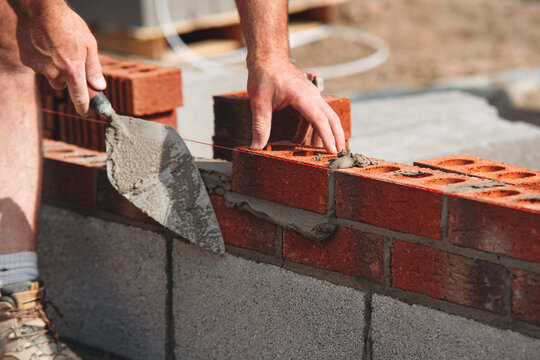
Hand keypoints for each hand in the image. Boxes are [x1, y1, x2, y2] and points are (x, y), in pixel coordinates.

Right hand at [10, 0, 105, 114]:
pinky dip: (43, 60)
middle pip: (63, 86)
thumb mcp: (89, 45)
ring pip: (50, 76)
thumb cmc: (68, 24)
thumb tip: (99, 87)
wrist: (40, 9)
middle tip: (69, 61)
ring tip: (57, 49)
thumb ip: (94, 69)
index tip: (85, 113)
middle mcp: (55, 73)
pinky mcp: (28, 61)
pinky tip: (45, 45)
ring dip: (55, 69)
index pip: (79, 97)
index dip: (83, 108)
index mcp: (73, 71)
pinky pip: (38, 66)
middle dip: (67, 79)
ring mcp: (40, 68)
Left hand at [247, 58, 344, 152]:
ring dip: (326, 134)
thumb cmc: (264, 75)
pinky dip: (311, 129)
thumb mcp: (259, 102)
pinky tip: (300, 141)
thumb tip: (256, 147)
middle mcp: (312, 95)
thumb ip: (260, 126)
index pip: (319, 119)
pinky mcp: (307, 97)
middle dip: (336, 137)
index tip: (332, 151)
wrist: (267, 57)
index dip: (326, 136)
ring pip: (326, 117)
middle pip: (331, 118)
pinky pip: (314, 115)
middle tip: (339, 155)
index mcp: (302, 96)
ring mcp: (311, 95)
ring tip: (323, 152)